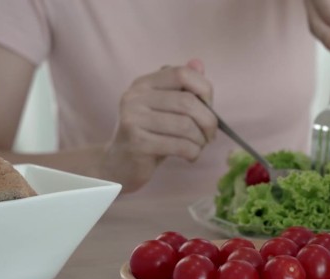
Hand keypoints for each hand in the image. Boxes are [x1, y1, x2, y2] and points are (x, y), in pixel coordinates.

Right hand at [100, 59, 217, 192]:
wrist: (120, 165)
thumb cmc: (150, 135)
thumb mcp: (166, 109)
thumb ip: (183, 88)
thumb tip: (199, 63)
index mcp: (143, 84)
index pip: (182, 73)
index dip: (204, 90)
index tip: (210, 108)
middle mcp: (135, 97)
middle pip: (188, 102)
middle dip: (208, 121)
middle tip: (210, 135)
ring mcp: (134, 120)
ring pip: (186, 126)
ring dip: (200, 140)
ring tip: (199, 146)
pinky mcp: (137, 143)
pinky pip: (180, 146)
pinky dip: (193, 153)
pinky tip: (190, 156)